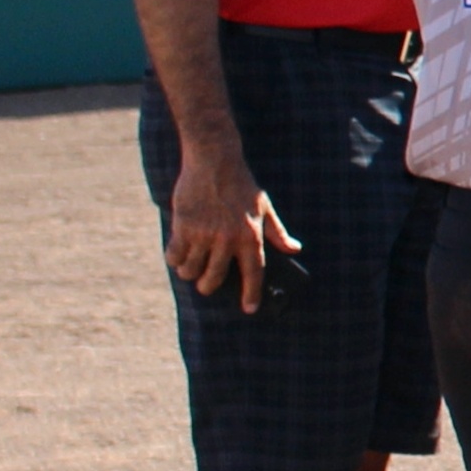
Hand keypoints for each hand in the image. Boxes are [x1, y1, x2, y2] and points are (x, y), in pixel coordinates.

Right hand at [165, 142, 295, 311]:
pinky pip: (175, 256)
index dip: (252, 294)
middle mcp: (227, 239)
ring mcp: (204, 234)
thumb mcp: (264, 207)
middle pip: (215, 278)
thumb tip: (295, 249)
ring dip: (190, 275)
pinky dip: (175, 260)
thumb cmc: (241, 185)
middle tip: (207, 286)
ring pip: (192, 270)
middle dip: (209, 288)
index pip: (254, 273)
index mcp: (250, 236)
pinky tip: (178, 257)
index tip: (249, 309)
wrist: (214, 161)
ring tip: (191, 271)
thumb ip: (278, 232)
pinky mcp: (183, 226)